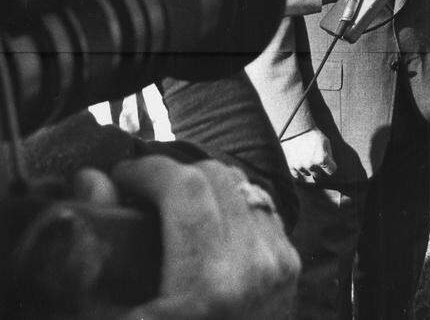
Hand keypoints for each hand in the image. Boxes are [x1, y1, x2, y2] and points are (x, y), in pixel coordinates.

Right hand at [75, 157, 298, 318]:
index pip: (185, 185)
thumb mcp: (112, 319)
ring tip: (168, 209)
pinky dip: (231, 207)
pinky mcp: (291, 266)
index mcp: (210, 281)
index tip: (120, 179)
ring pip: (243, 188)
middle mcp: (256, 264)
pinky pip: (261, 210)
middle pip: (217, 177)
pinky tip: (203, 227)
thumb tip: (94, 181)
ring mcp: (280, 263)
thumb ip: (92, 256)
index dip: (147, 170)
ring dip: (204, 189)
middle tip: (139, 194)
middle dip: (173, 176)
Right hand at [281, 128, 336, 181]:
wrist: (296, 129)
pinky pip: (297, 175)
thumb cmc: (313, 134)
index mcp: (322, 159)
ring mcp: (301, 167)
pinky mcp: (292, 166)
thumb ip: (330, 155)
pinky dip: (299, 171)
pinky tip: (301, 163)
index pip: (331, 171)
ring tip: (307, 157)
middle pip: (318, 174)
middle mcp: (311, 165)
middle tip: (315, 158)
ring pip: (308, 174)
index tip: (329, 163)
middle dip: (319, 168)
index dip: (331, 167)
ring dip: (309, 169)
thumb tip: (331, 165)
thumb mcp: (326, 142)